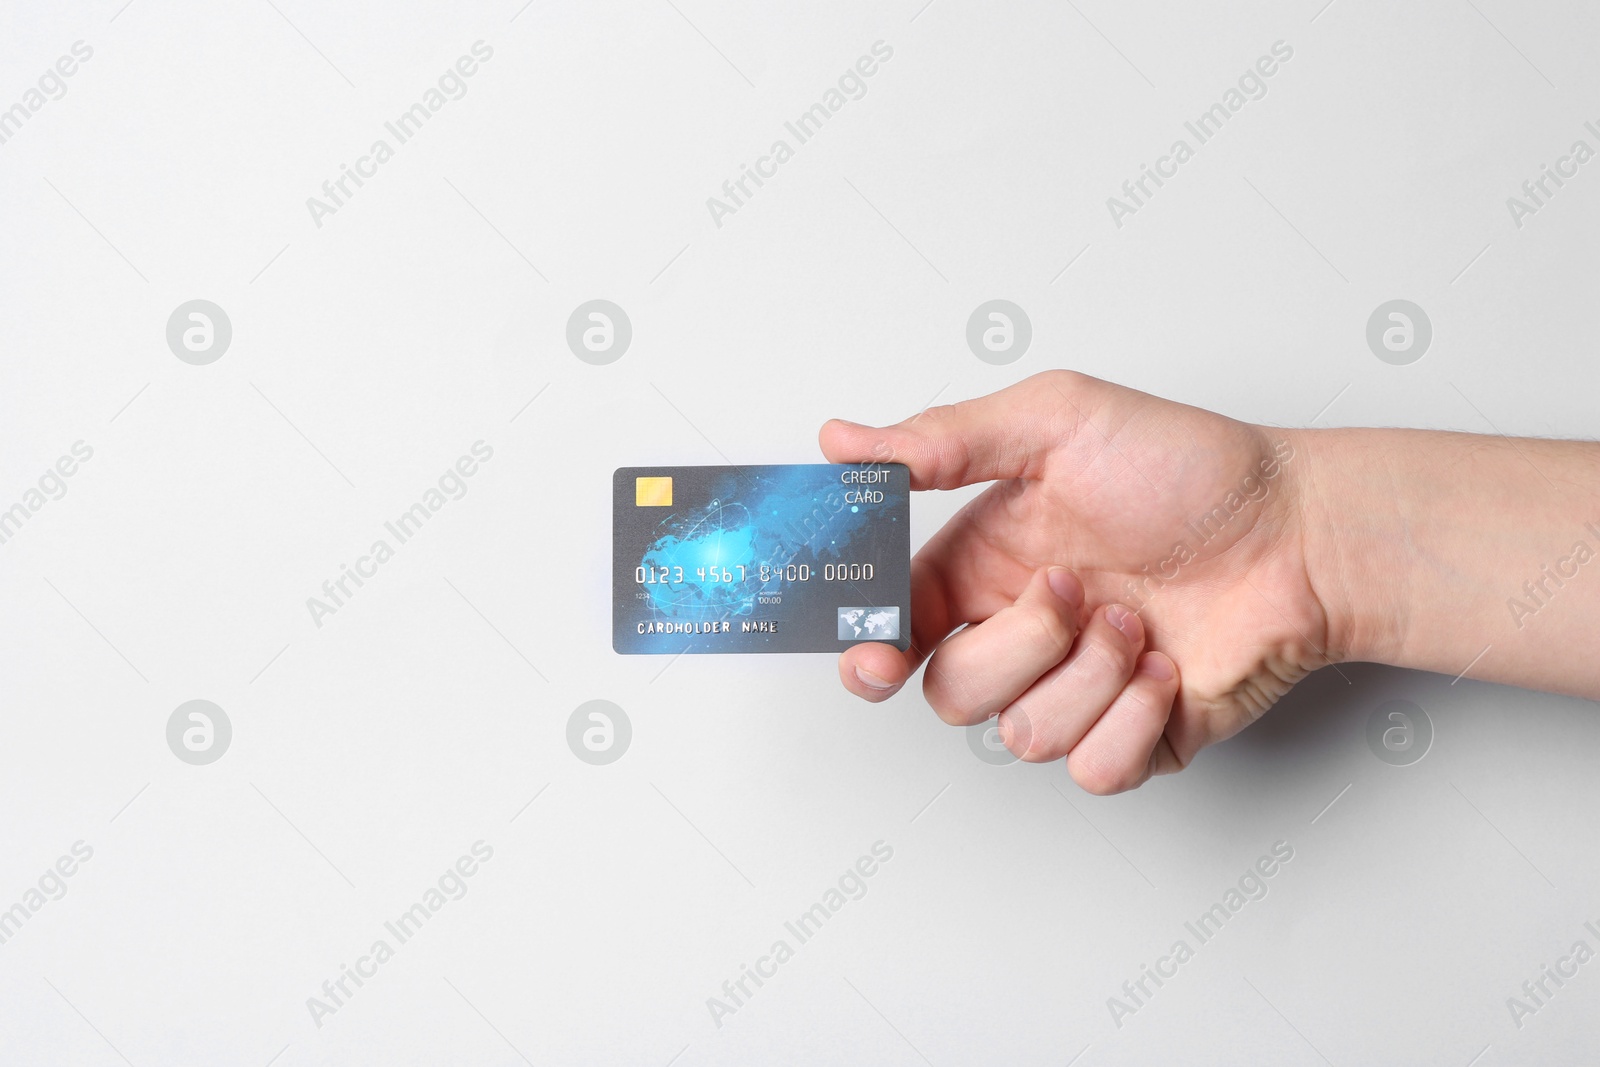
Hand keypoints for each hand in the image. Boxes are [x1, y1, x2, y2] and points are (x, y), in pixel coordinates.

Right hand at [820, 370, 1331, 793]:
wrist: (1302, 532)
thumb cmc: (1192, 471)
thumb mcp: (1057, 421)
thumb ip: (942, 438)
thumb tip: (841, 441)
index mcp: (984, 565)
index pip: (895, 627)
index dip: (872, 652)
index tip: (878, 653)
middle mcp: (1021, 634)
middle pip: (949, 693)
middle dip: (1014, 646)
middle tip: (1074, 590)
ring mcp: (1076, 692)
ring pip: (1020, 737)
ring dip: (1088, 674)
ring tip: (1139, 619)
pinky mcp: (1134, 740)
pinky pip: (1092, 768)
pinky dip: (1134, 717)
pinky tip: (1168, 665)